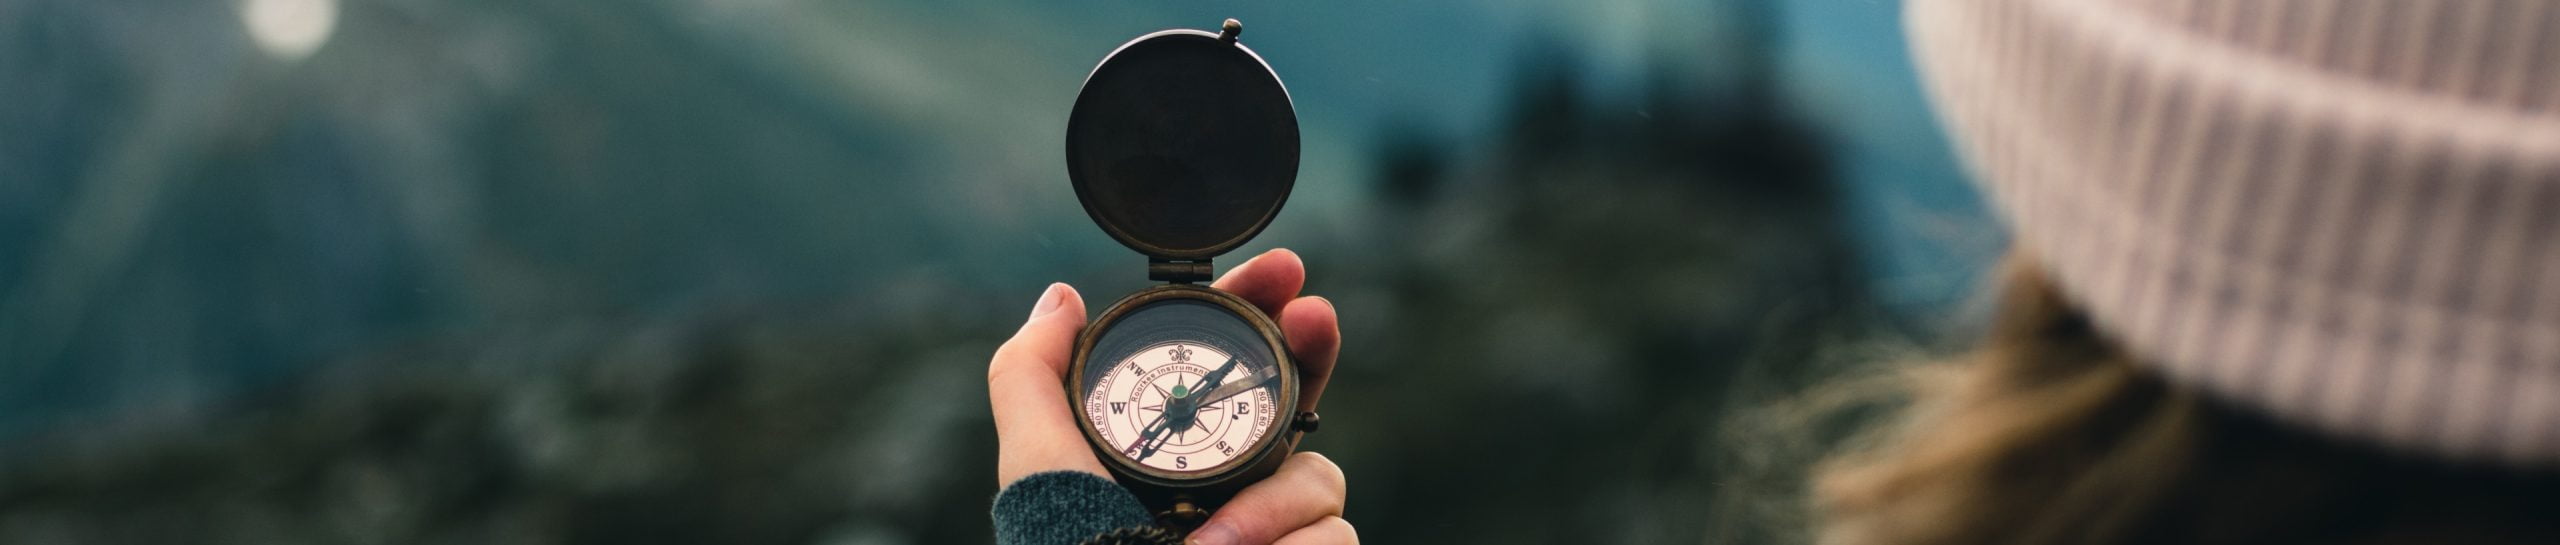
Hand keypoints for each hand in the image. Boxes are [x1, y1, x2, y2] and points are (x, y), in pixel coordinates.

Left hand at [989, 248, 1353, 543]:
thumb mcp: (1036, 471)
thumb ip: (1031, 376)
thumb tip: (1059, 295)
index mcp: (1171, 462)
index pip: (1227, 370)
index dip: (1260, 311)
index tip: (1283, 269)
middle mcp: (1230, 497)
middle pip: (1300, 401)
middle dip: (1311, 350)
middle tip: (1313, 316)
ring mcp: (1276, 541)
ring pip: (1322, 478)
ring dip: (1271, 506)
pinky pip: (1338, 536)